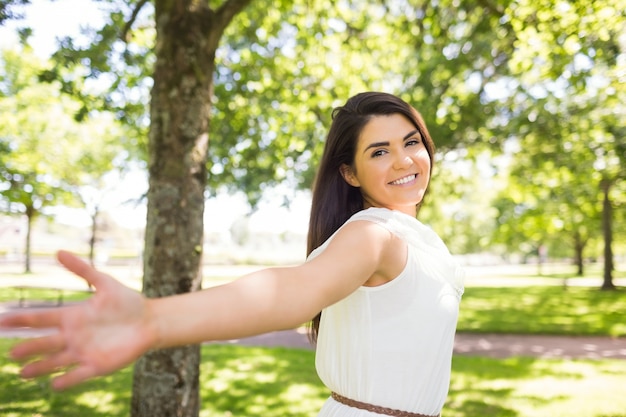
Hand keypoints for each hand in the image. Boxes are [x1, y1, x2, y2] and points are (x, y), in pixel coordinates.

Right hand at [0, 250, 156, 389]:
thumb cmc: (127, 302)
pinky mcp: (97, 365)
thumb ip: (82, 269)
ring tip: (23, 372)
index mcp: (72, 317)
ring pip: (56, 362)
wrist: (150, 321)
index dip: (21, 319)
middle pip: (45, 342)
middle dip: (29, 347)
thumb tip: (58, 252)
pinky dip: (67, 380)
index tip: (1, 320)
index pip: (41, 318)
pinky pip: (78, 375)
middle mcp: (73, 336)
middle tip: (12, 353)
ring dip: (40, 367)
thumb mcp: (104, 283)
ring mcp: (83, 352)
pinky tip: (54, 384)